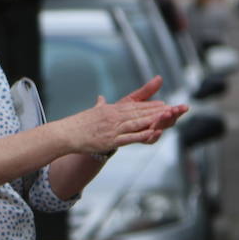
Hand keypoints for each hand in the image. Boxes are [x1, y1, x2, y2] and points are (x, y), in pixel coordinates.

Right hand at [63, 95, 181, 156]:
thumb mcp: (93, 111)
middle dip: (156, 111)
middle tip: (171, 109)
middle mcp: (113, 117)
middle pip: (138, 113)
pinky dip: (141, 135)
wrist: (67, 133)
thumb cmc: (79, 124)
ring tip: (166, 118)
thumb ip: (99, 105)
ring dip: (152, 120)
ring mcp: (112, 128)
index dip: (149, 105)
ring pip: (136, 123)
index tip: (162, 104)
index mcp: (111, 109)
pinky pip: (129, 138)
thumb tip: (101, 98)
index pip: (134, 106)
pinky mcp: (110, 140)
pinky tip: (152, 133)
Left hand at [119, 75, 187, 134]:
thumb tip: (159, 77)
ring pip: (160, 129)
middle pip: (168, 122)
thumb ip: (147, 90)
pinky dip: (154, 136)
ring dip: (164, 123)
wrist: (106, 124)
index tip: (184, 106)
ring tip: (167, 114)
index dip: (178, 110)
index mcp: (155, 116)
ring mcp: (146, 133)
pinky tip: (157, 130)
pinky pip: (149, 140)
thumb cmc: (122, 112)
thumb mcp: (135, 99)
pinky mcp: (138, 139)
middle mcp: (153, 125)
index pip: (171, 113)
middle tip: (177, 110)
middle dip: (174, 116)